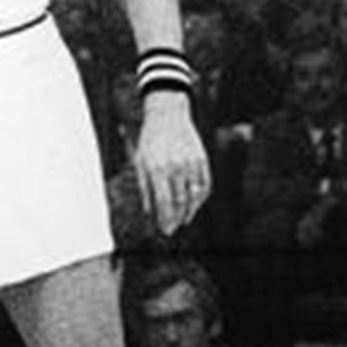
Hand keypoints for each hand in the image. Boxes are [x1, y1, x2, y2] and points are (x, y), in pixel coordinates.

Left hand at [132, 99, 211, 235]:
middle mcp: (177, 168)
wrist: (168, 115)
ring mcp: (192, 163)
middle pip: (181, 202)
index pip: (164, 202)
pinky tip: (193, 205)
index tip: (164, 231)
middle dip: (176, 219)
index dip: (165, 220)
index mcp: (158, 169)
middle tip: (172, 229)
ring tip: (183, 220)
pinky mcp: (202, 160)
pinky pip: (205, 185)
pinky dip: (200, 198)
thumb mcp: (141, 163)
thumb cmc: (150, 141)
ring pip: (195, 196)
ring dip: (190, 211)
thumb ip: (146, 189)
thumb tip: (150, 213)